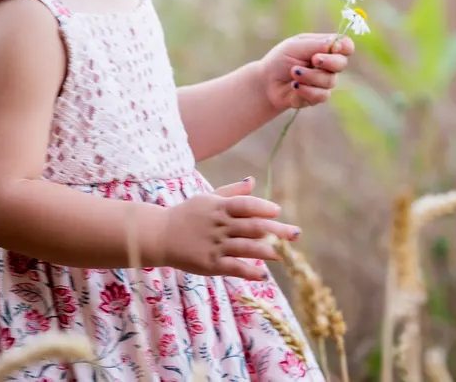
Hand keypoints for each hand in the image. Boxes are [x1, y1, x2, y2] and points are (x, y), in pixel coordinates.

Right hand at [162, 177, 299, 280]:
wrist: (159, 235)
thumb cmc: (186, 215)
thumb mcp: (207, 198)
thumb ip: (232, 192)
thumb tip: (253, 180)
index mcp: (219, 207)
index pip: (245, 205)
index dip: (262, 207)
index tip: (278, 211)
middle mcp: (219, 225)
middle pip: (252, 227)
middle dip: (276, 230)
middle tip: (296, 234)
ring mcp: (215, 245)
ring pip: (246, 248)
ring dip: (266, 251)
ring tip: (282, 255)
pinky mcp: (210, 264)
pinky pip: (234, 268)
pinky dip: (250, 272)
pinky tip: (263, 275)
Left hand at [258, 32, 353, 111]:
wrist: (267, 83)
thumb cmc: (280, 60)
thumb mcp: (294, 46)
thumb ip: (315, 44)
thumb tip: (336, 43)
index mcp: (324, 47)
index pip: (345, 45)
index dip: (345, 47)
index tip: (335, 48)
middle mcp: (328, 64)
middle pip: (341, 63)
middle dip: (328, 62)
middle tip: (313, 60)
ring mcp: (324, 81)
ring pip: (330, 80)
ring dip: (310, 76)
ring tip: (293, 72)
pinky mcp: (319, 96)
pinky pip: (321, 95)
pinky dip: (306, 90)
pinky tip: (294, 86)